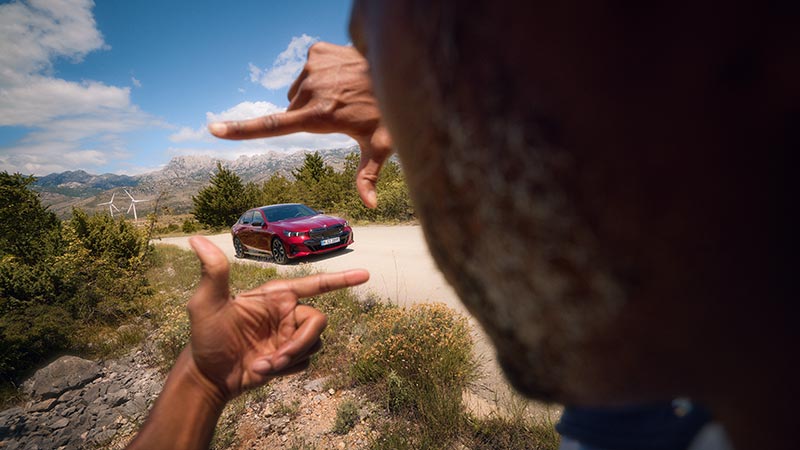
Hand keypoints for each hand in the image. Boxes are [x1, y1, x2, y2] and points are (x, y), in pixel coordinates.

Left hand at [187, 236, 368, 400]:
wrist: (209, 377)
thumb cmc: (205, 336)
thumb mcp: (206, 303)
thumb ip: (212, 272)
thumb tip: (195, 239)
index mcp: (275, 295)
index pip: (314, 284)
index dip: (341, 279)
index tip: (365, 274)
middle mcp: (287, 313)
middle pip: (319, 321)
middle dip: (301, 342)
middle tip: (277, 359)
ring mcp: (290, 336)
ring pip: (315, 343)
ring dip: (291, 359)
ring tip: (262, 365)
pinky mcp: (291, 358)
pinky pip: (307, 362)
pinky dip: (288, 370)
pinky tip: (264, 370)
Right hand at [208, 42, 391, 207]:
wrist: (397, 68)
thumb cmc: (388, 111)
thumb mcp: (381, 146)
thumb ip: (369, 176)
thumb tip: (370, 206)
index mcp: (318, 116)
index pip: (272, 126)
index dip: (241, 130)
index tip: (214, 128)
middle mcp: (310, 90)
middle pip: (292, 112)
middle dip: (308, 116)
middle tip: (341, 114)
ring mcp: (312, 68)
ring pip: (298, 92)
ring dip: (314, 95)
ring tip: (344, 94)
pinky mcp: (315, 51)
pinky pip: (307, 71)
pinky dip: (320, 75)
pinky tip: (342, 75)